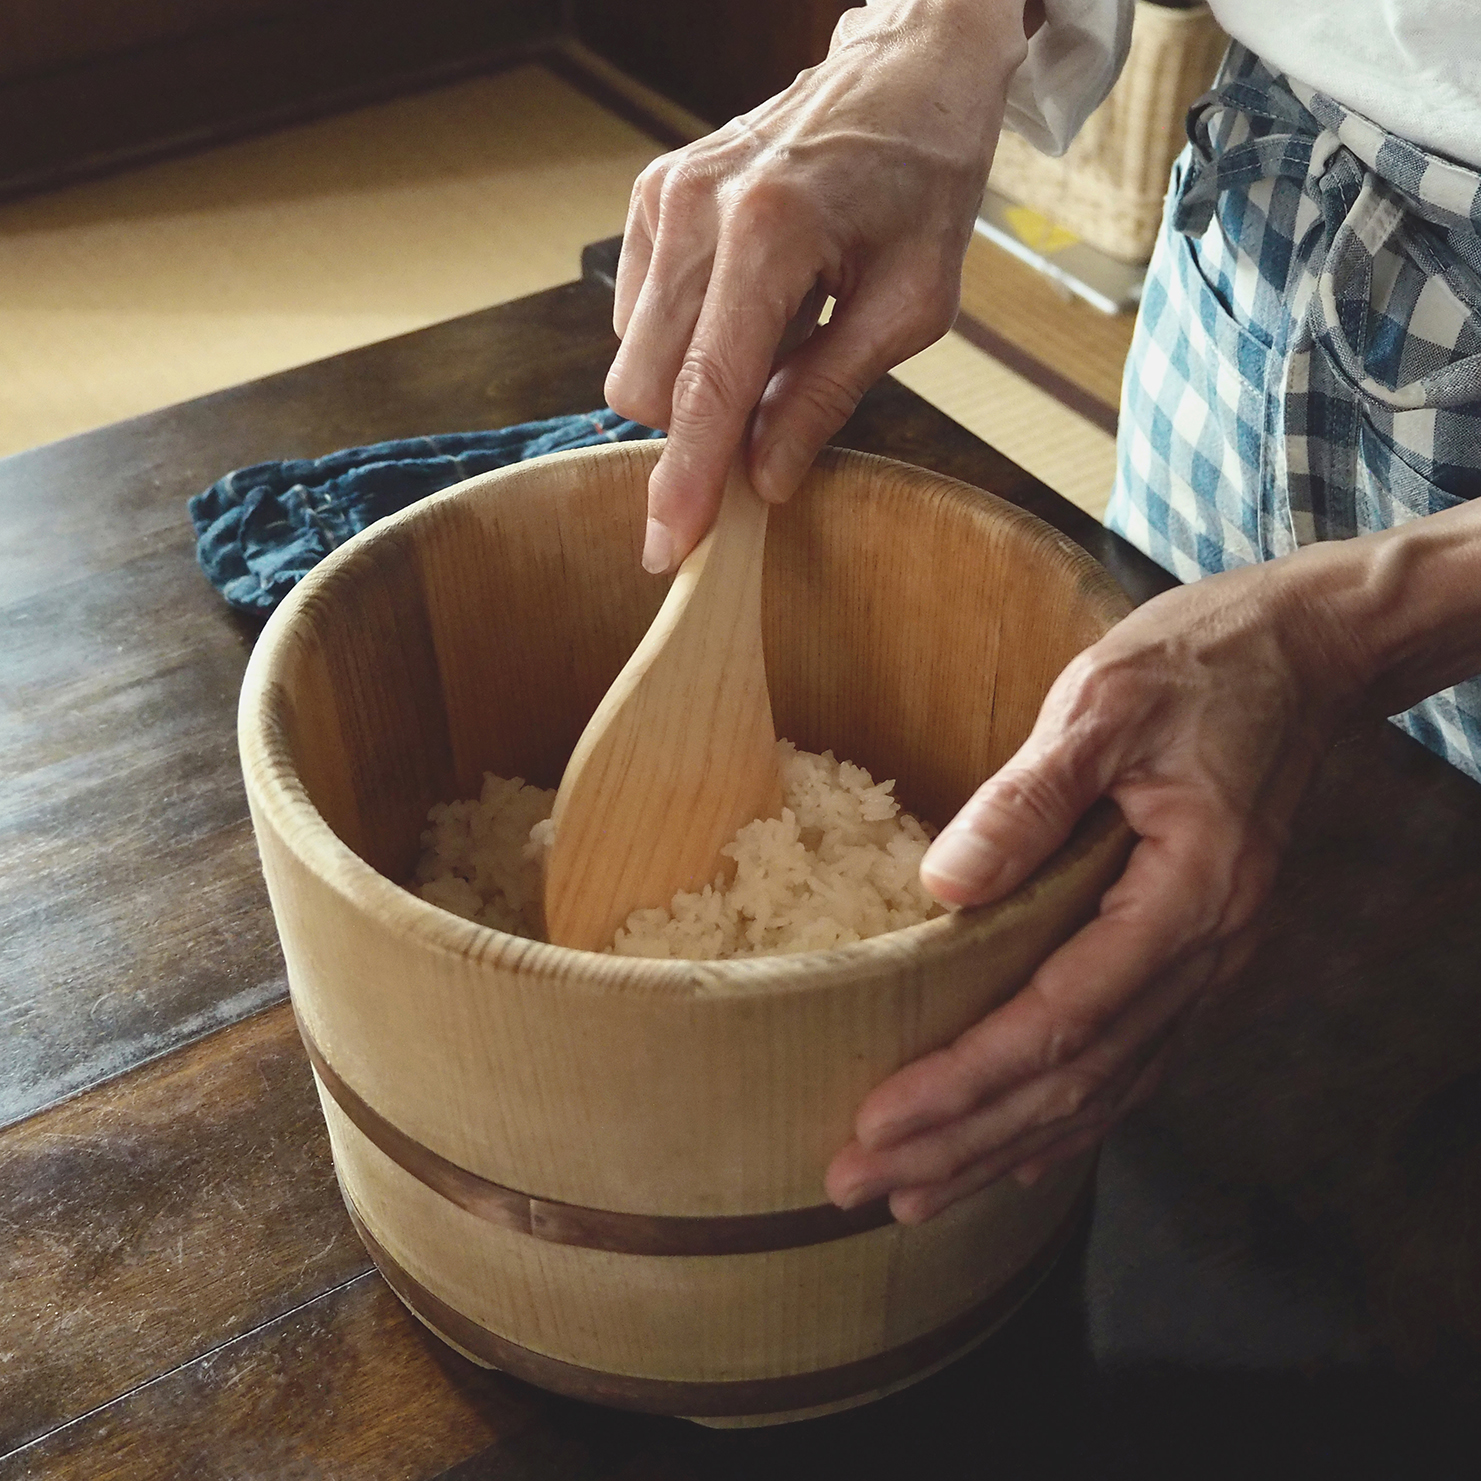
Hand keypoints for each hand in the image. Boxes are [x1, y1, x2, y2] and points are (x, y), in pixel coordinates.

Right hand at [604, 0, 1034, 572]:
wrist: (902, 70)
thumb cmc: (922, 180)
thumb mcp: (910, 305)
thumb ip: (827, 395)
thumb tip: (766, 480)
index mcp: (770, 233)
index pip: (707, 388)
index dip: (687, 480)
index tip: (667, 549)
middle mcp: (697, 210)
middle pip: (643, 385)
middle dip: (689, 434)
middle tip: (761, 427)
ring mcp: (664, 197)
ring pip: (632, 355)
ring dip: (692, 381)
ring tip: (774, 334)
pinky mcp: (650, 195)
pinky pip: (636, 314)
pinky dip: (684, 337)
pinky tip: (748, 304)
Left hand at [825, 552, 1374, 1222]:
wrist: (1299, 653)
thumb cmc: (1199, 664)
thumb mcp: (1104, 703)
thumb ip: (1029, 798)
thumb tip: (944, 886)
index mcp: (1188, 896)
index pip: (1060, 1020)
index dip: (966, 1080)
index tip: (879, 1120)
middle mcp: (1207, 952)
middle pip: (1076, 1081)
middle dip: (964, 1141)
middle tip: (863, 1183)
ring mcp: (1209, 961)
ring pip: (1103, 1088)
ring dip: (1006, 1147)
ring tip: (919, 1193)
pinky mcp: (1194, 952)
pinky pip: (1132, 1058)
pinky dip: (1071, 1116)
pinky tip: (1021, 1151)